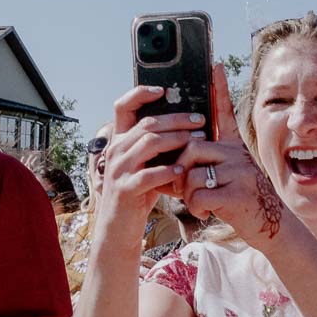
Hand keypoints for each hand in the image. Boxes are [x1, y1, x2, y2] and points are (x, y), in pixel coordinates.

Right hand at [97, 87, 200, 239]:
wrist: (118, 227)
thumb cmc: (138, 192)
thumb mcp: (143, 164)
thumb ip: (155, 146)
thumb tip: (185, 124)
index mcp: (119, 140)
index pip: (123, 106)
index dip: (141, 93)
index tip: (163, 89)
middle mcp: (116, 150)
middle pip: (147, 124)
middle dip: (177, 119)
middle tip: (200, 119)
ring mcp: (118, 169)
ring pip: (150, 143)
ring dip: (178, 139)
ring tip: (199, 140)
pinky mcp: (125, 189)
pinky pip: (149, 175)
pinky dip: (168, 171)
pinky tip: (183, 170)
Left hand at [175, 65, 292, 243]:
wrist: (271, 224)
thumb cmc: (243, 199)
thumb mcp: (233, 173)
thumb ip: (211, 160)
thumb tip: (182, 154)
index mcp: (234, 146)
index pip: (225, 112)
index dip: (219, 89)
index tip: (214, 65)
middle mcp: (237, 154)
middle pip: (192, 149)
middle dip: (180, 169)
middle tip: (184, 186)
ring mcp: (239, 173)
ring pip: (192, 174)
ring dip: (187, 193)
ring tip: (199, 202)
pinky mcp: (237, 194)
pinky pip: (200, 194)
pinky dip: (196, 207)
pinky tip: (205, 212)